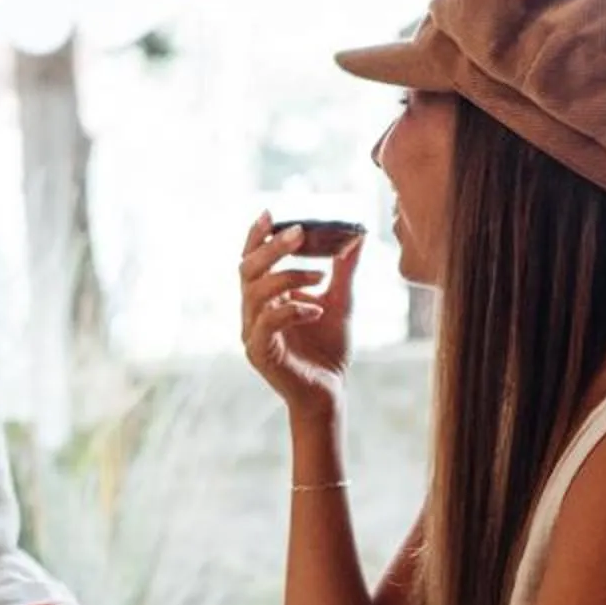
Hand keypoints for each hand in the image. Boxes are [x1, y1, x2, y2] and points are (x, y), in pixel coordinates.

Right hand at [239, 213, 359, 417]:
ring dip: (288, 277)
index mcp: (265, 295)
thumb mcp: (341, 300)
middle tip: (299, 233)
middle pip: (248, 269)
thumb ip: (344, 269)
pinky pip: (268, 324)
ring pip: (256, 293)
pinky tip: (317, 309)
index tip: (271, 214)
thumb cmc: (329, 348)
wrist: (329, 390)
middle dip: (272, 248)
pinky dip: (292, 311)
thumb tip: (357, 234)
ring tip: (320, 275)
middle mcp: (252, 311)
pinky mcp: (260, 353)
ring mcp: (252, 332)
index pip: (252, 259)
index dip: (257, 236)